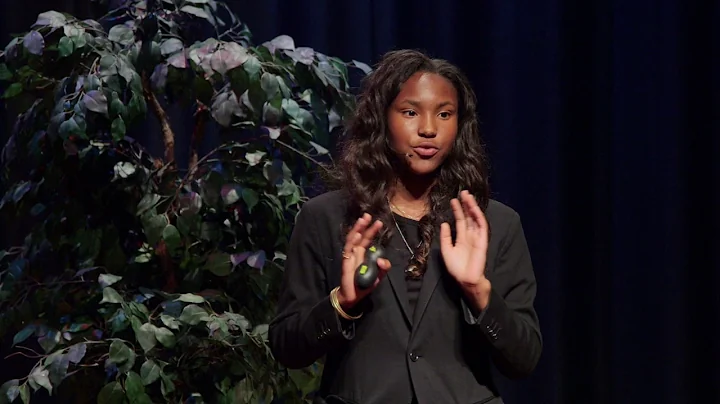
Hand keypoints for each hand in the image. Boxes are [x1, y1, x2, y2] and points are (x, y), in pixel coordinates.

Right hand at [336, 214, 391, 308]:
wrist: (353, 296)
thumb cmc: (364, 285)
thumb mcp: (378, 276)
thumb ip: (383, 268)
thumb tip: (383, 260)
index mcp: (363, 254)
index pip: (368, 240)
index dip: (372, 231)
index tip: (379, 222)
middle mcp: (356, 253)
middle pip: (360, 236)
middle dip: (364, 225)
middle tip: (368, 215)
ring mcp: (350, 256)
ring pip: (353, 239)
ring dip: (358, 229)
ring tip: (362, 220)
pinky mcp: (346, 262)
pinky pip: (348, 249)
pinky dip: (352, 241)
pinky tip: (357, 234)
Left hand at [440, 191, 490, 305]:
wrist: (465, 280)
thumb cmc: (456, 268)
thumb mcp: (446, 250)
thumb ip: (445, 237)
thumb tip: (444, 223)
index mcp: (461, 238)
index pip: (460, 220)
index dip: (457, 210)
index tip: (453, 200)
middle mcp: (470, 235)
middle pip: (468, 217)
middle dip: (466, 205)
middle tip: (463, 192)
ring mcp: (477, 237)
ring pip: (475, 219)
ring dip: (472, 207)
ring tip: (468, 196)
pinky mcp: (482, 241)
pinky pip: (482, 227)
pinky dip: (478, 217)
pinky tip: (474, 208)